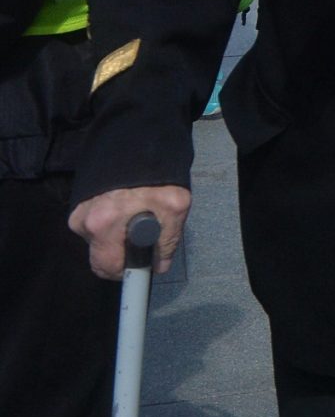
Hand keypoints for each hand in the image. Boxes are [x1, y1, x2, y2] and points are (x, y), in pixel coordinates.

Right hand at [68, 186, 191, 279]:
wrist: (138, 147)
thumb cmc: (157, 177)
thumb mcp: (175, 206)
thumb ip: (168, 240)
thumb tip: (159, 265)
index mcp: (103, 224)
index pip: (107, 266)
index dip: (126, 269)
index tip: (137, 265)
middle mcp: (84, 221)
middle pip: (99, 258)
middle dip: (120, 255)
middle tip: (139, 242)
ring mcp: (78, 213)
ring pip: (97, 242)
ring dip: (114, 238)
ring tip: (133, 219)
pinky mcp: (77, 207)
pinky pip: (93, 228)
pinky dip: (108, 226)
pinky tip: (123, 212)